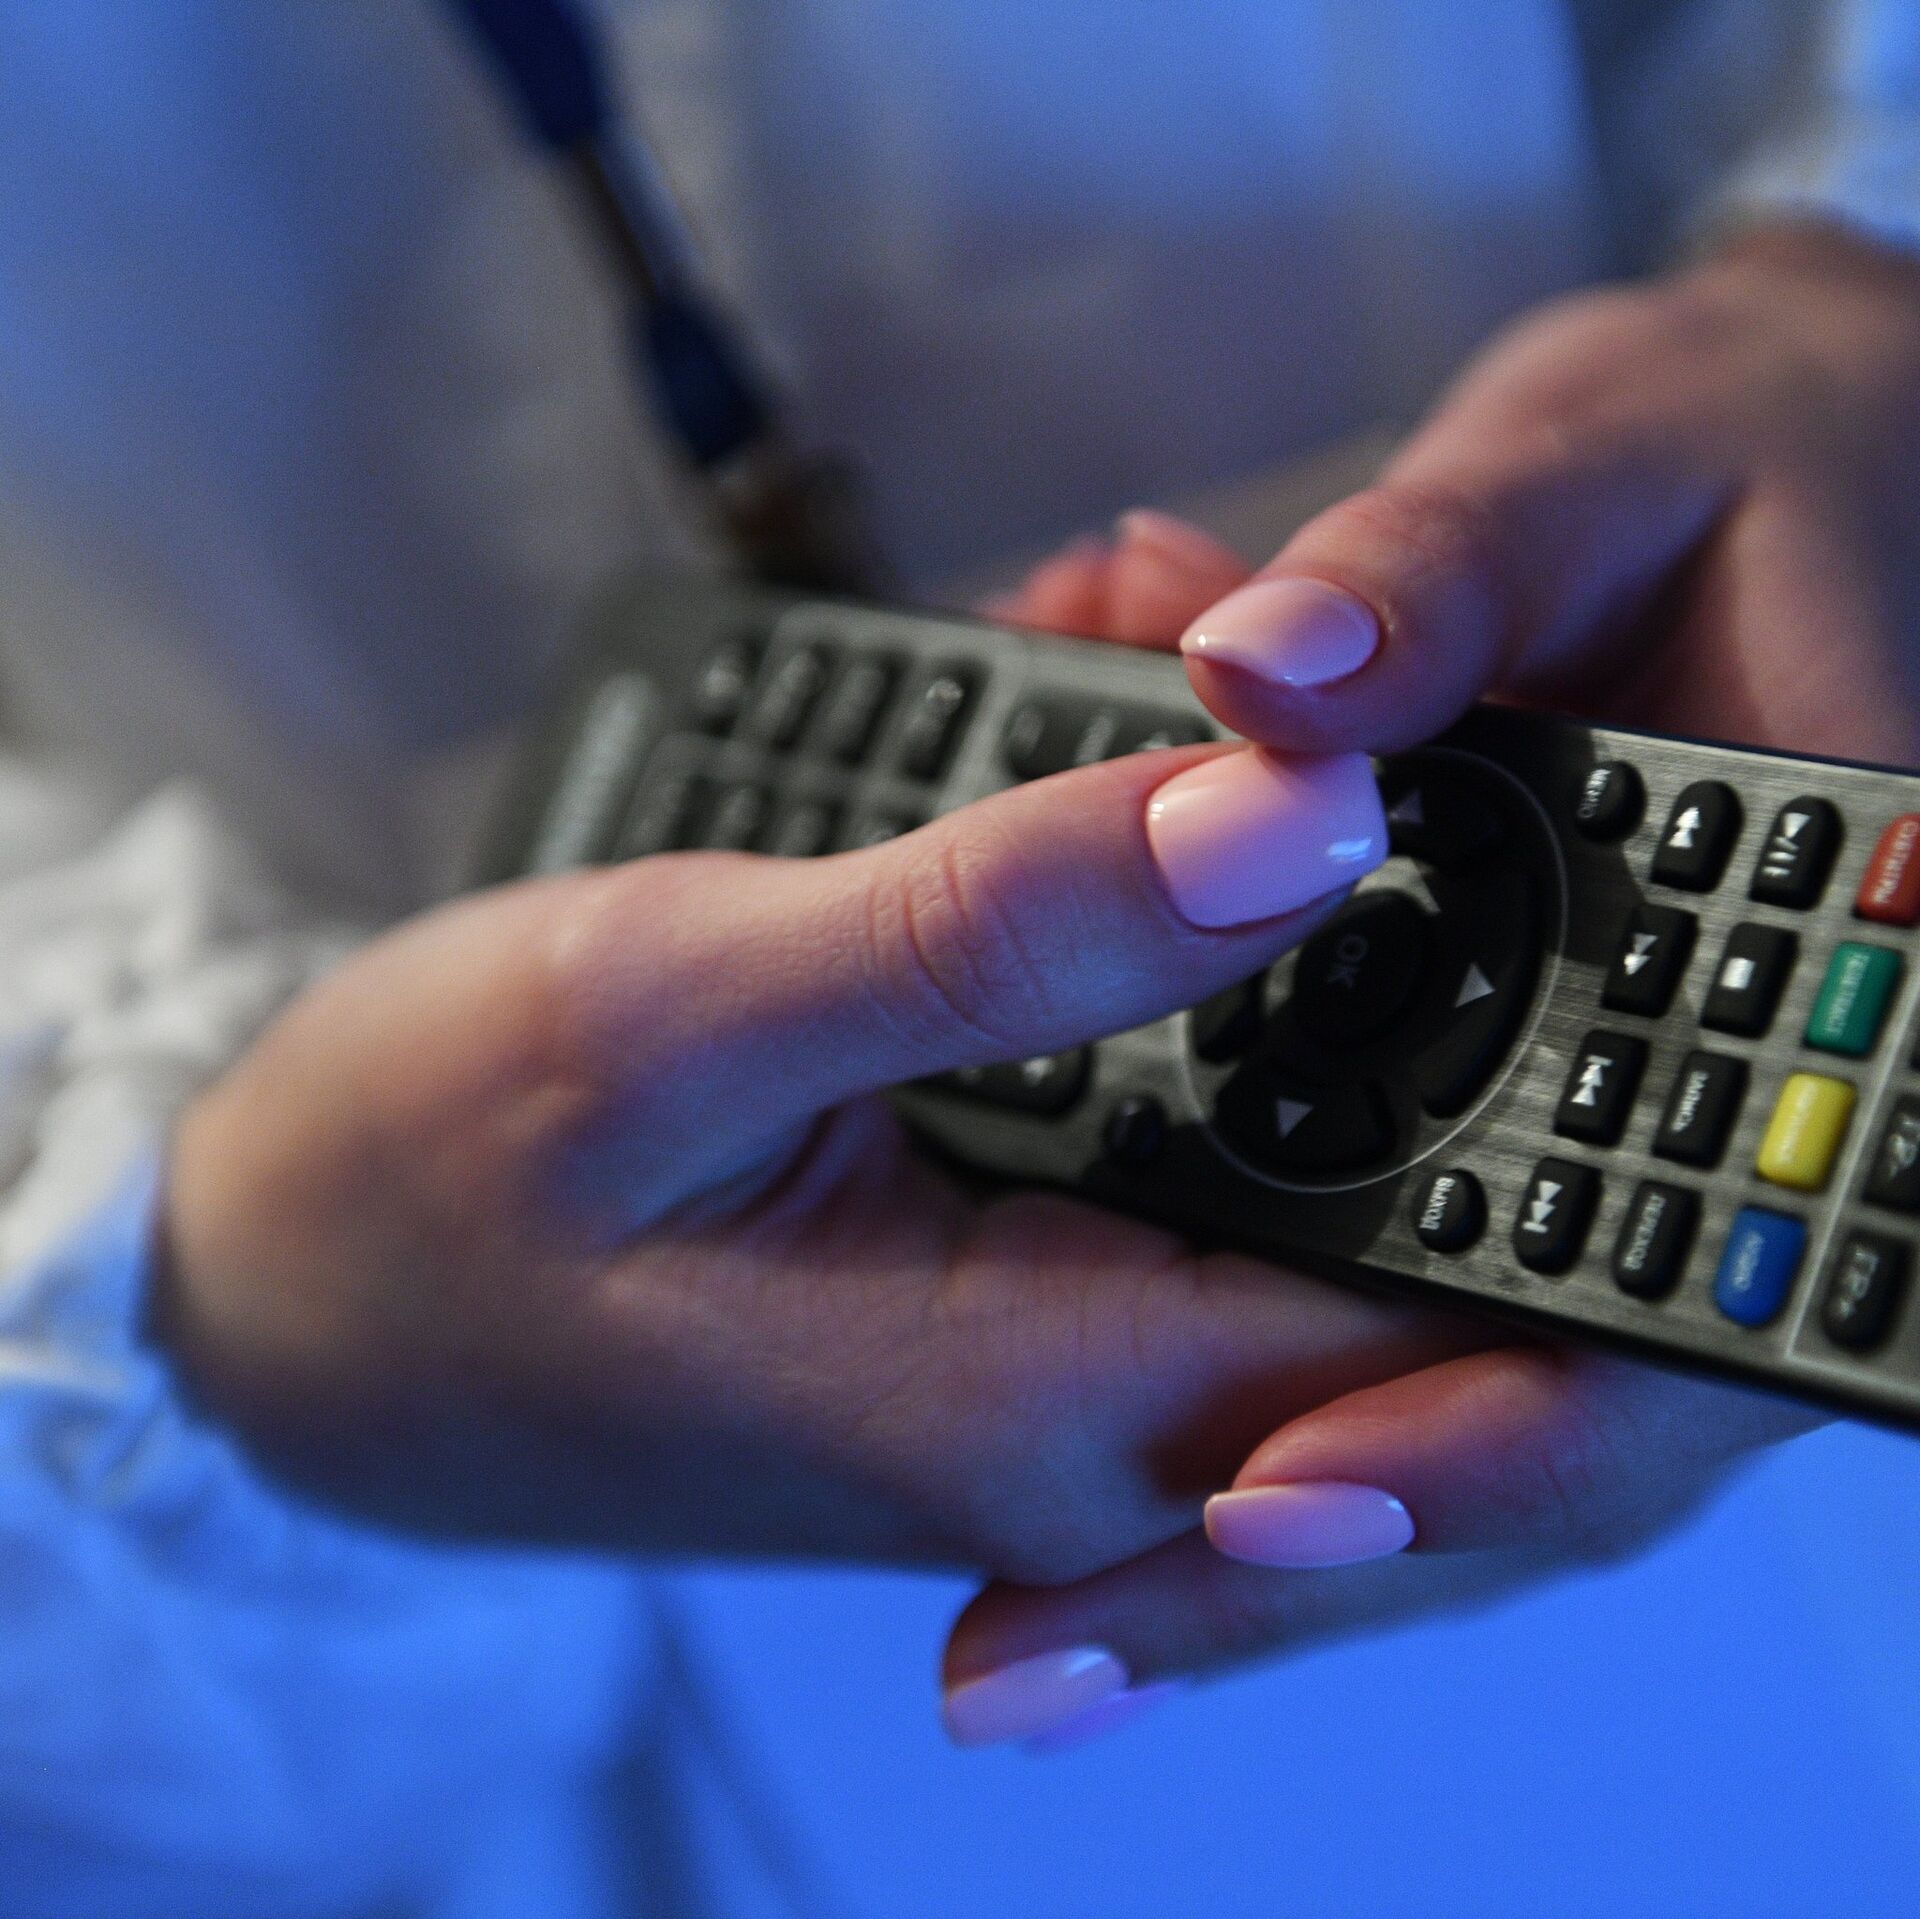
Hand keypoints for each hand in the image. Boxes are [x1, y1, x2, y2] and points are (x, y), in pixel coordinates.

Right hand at [157, 670, 1481, 1663]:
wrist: (285, 1293)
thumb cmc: (421, 1179)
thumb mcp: (683, 1017)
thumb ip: (996, 932)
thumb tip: (1299, 815)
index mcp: (1048, 1395)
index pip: (1445, 1276)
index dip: (1512, 1020)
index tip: (1471, 776)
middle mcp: (1092, 1408)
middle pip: (1363, 1146)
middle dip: (1340, 869)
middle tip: (1223, 639)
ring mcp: (1048, 1344)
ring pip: (1256, 1094)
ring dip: (1217, 867)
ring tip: (1132, 645)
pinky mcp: (998, 1272)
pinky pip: (1149, 1091)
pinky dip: (1126, 920)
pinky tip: (1057, 762)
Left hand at [946, 221, 1914, 1737]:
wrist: (1770, 462)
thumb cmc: (1724, 457)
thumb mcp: (1585, 472)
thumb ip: (1434, 578)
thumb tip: (1265, 678)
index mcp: (1806, 995)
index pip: (1673, 1288)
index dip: (1493, 1423)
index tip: (1276, 1497)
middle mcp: (1686, 1111)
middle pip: (1524, 1405)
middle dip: (1289, 1540)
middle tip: (1042, 1662)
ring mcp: (1588, 1132)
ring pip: (1438, 1379)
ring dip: (1235, 1504)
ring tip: (1025, 1638)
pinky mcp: (1491, 1105)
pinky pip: (1378, 1278)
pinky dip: (1239, 1370)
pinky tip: (1085, 1463)